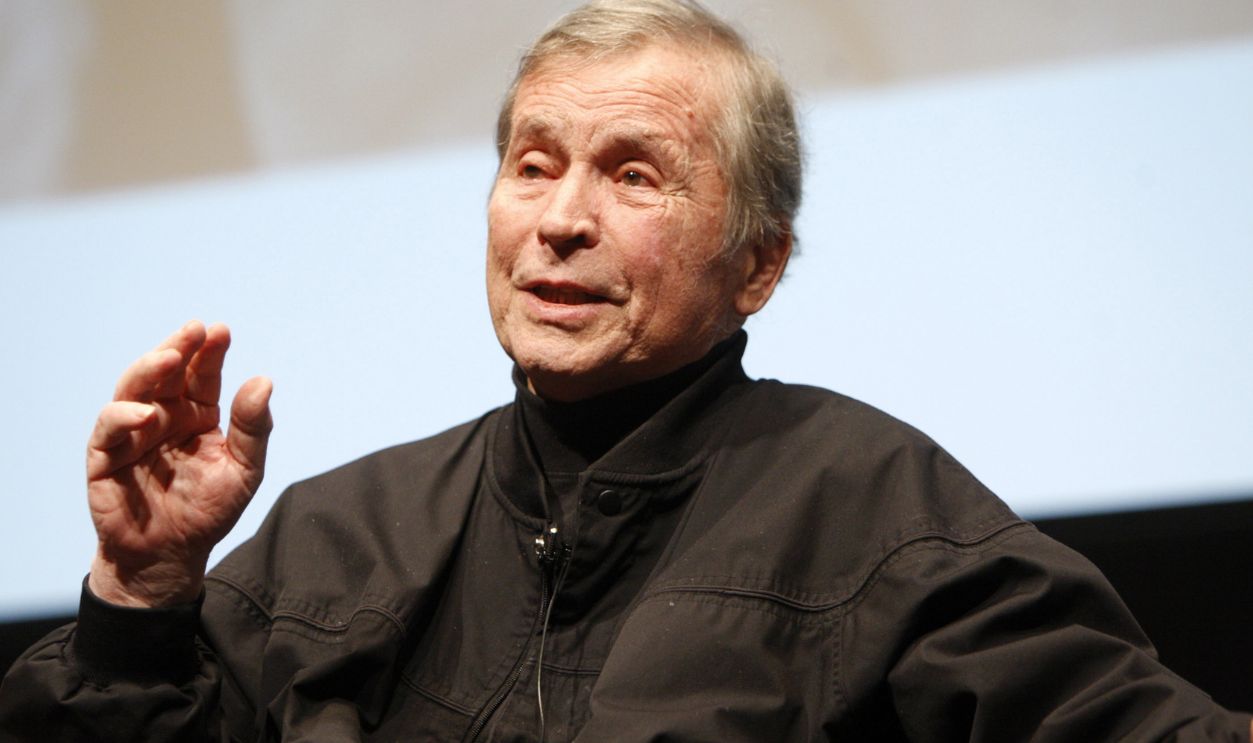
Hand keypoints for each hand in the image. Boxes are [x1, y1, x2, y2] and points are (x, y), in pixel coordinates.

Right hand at [86, 321, 272, 607]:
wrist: (170, 556)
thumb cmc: (208, 512)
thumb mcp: (243, 471)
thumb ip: (253, 428)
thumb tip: (263, 381)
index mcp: (197, 415)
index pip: (203, 376)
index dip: (210, 353)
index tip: (221, 331)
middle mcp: (163, 417)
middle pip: (167, 373)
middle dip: (179, 348)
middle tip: (195, 330)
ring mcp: (132, 433)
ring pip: (134, 389)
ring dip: (149, 370)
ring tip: (169, 357)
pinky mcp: (105, 456)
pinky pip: (109, 428)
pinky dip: (124, 416)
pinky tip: (145, 413)